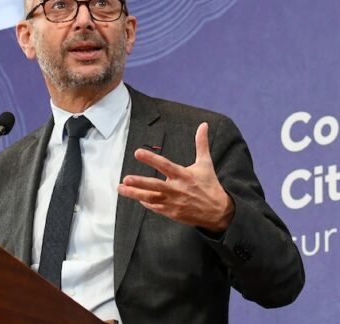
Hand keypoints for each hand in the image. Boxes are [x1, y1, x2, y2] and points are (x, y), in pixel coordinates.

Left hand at [117, 122, 234, 232]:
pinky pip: (155, 208)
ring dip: (135, 194)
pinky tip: (136, 197)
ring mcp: (174, 202)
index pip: (165, 165)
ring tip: (121, 189)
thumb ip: (201, 143)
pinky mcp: (172, 213)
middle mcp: (177, 189)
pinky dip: (145, 203)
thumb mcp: (206, 163)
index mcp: (184, 175)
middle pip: (155, 186)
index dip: (151, 159)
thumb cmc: (209, 185)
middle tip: (125, 179)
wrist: (218, 211)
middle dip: (139, 182)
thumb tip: (204, 125)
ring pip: (151, 198)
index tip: (137, 152)